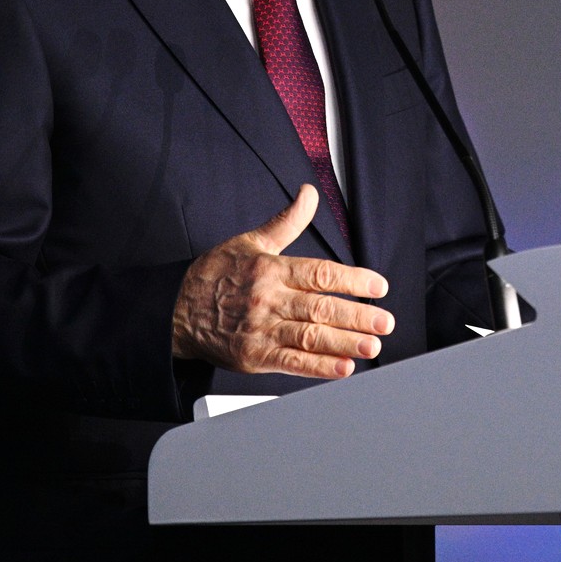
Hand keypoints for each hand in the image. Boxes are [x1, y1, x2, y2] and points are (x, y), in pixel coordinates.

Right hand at [171, 185, 393, 378]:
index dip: (353, 280)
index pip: (320, 274)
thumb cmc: (214, 275)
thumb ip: (287, 222)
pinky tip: (342, 368)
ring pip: (311, 336)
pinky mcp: (254, 356)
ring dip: (345, 343)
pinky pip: (292, 362)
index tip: (378, 286)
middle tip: (384, 322)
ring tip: (372, 346)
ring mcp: (261, 330)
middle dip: (358, 316)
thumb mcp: (250, 241)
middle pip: (321, 308)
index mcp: (271, 269)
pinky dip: (319, 367)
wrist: (175, 311)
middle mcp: (268, 299)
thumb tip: (309, 193)